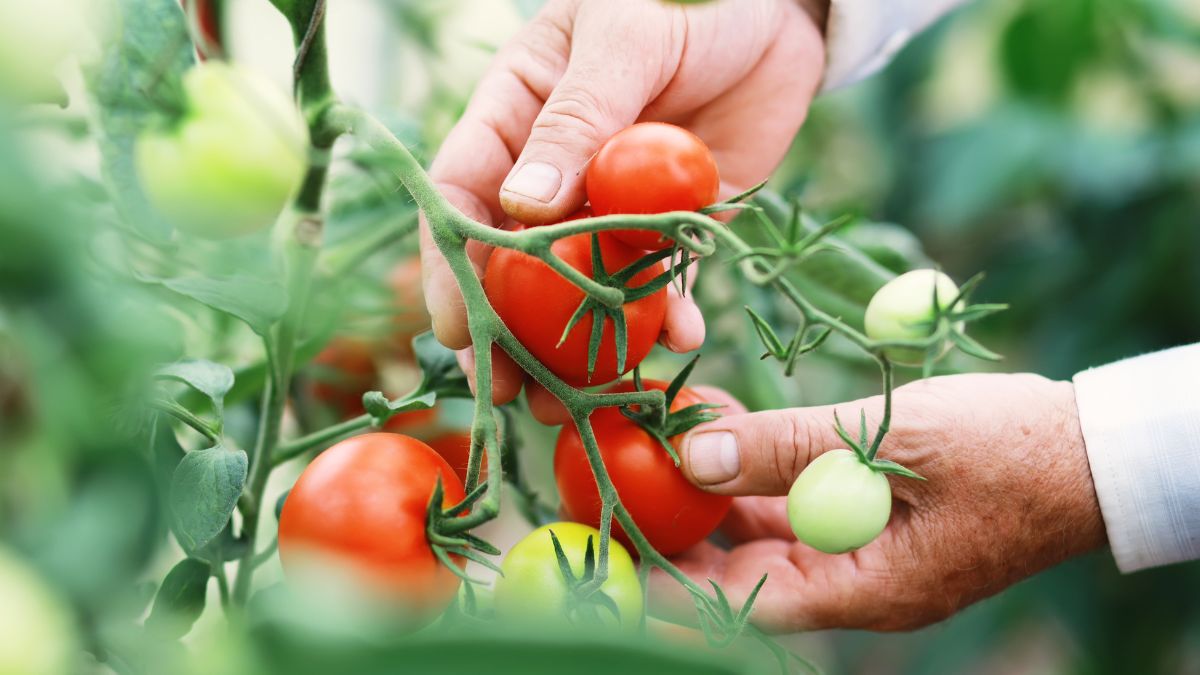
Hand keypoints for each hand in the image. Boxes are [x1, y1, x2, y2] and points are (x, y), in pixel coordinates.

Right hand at [419, 0, 826, 421]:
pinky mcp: (673, 221)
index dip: (452, 263)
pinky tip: (682, 339)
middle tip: (511, 388)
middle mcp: (554, 168)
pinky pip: (664, 276)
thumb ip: (574, 122)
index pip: (462, 193)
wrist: (780, 9)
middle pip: (515, 259)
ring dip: (580, 342)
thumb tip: (519, 207)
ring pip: (585, 282)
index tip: (458, 326)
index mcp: (514, 113)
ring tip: (578, 398)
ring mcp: (612, 201)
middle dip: (509, 328)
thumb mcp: (622, 41)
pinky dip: (671, 312)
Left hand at [652, 373, 1106, 630]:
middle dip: (683, 528)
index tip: (612, 565)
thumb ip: (788, 445)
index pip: (745, 607)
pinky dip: (759, 462)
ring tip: (660, 432)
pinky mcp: (869, 515)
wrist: (1089, 449)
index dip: (673, 589)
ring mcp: (862, 549)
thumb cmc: (1008, 450)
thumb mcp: (891, 438)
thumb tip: (694, 454)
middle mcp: (854, 581)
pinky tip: (720, 418)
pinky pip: (797, 497)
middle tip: (617, 485)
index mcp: (865, 589)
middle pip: (744, 567)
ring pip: (764, 526)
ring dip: (715, 481)